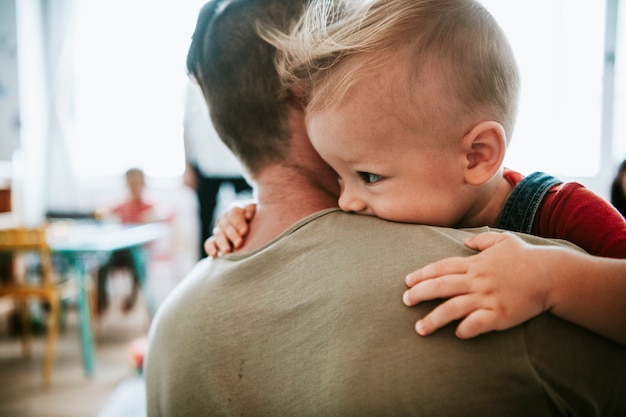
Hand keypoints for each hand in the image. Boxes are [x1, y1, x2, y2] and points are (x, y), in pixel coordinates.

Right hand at [204, 202, 256, 256]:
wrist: (254, 227)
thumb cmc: (258, 219)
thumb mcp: (257, 211)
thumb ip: (252, 210)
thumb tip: (248, 215)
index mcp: (236, 210)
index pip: (234, 214)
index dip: (239, 222)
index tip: (244, 231)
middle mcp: (225, 219)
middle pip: (226, 225)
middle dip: (232, 234)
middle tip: (239, 243)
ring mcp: (219, 230)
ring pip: (218, 234)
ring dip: (222, 242)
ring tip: (228, 251)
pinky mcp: (215, 241)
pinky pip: (209, 243)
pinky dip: (210, 248)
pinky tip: (215, 255)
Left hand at [403, 231, 551, 338]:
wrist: (553, 274)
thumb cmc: (527, 257)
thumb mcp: (503, 240)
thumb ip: (482, 240)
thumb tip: (466, 241)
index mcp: (476, 263)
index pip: (442, 268)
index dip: (422, 274)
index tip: (407, 281)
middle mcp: (478, 280)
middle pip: (441, 286)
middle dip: (420, 293)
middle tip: (405, 301)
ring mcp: (488, 297)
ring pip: (453, 308)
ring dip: (434, 318)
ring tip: (419, 328)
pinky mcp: (500, 314)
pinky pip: (477, 323)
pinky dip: (465, 329)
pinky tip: (456, 333)